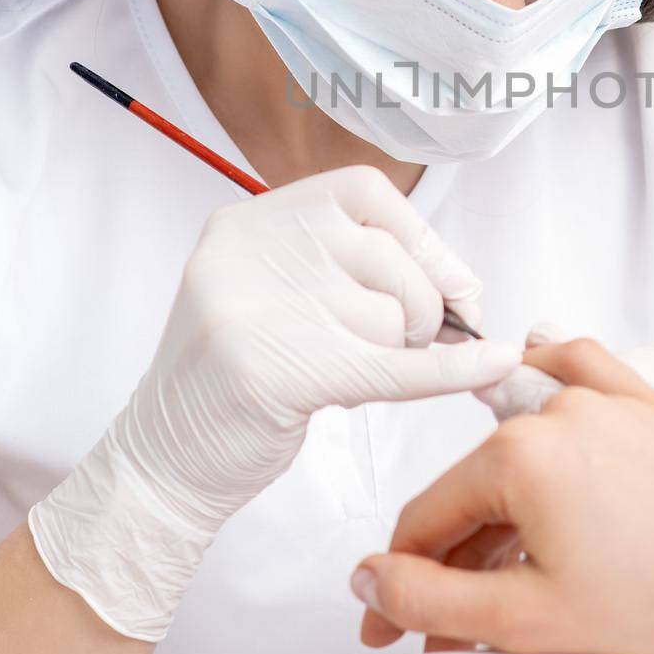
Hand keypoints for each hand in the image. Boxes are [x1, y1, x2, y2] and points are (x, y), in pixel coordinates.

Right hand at [28, 166, 520, 641]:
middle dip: (424, 304)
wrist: (165, 462)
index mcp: (249, 222)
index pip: (363, 191)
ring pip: (390, 314)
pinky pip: (394, 367)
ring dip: (401, 353)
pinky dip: (451, 371)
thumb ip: (343, 267)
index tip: (448, 277)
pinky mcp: (280, 373)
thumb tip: (459, 281)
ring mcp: (259, 309)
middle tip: (420, 341)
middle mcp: (249, 251)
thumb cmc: (235, 380)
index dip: (418, 233)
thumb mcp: (273, 295)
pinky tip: (489, 367)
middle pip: (387, 255)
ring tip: (358, 372)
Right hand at [351, 340, 653, 653]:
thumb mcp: (524, 620)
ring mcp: (605, 400)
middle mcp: (556, 409)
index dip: (401, 581)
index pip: (427, 518)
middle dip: (452, 562)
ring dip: (496, 510)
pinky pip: (580, 371)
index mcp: (517, 454)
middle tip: (447, 628)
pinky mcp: (646, 403)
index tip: (394, 626)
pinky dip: (548, 380)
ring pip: (521, 448)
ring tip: (496, 577)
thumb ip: (430, 596)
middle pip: (474, 489)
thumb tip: (369, 577)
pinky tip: (526, 385)